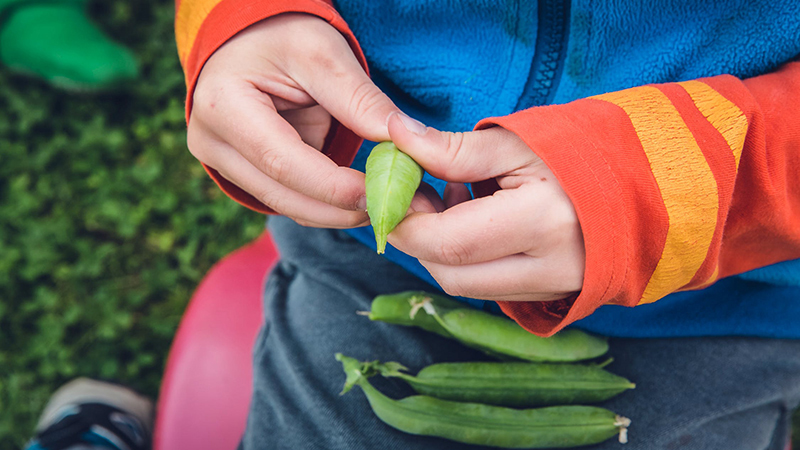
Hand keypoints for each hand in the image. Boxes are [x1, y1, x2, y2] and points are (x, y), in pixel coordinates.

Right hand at [188, 14, 400, 227]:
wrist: (250, 39)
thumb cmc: (281, 34)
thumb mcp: (322, 52)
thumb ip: (359, 98)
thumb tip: (404, 139)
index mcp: (223, 106)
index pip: (282, 162)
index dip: (334, 187)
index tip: (383, 194)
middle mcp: (212, 143)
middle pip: (282, 195)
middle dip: (341, 210)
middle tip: (395, 210)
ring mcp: (222, 163)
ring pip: (287, 205)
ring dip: (338, 213)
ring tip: (387, 205)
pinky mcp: (243, 174)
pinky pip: (290, 198)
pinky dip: (328, 204)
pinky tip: (365, 199)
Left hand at [386, 113, 585, 301]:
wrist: (648, 184)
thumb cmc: (583, 153)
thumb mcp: (518, 142)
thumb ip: (453, 149)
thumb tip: (396, 137)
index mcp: (543, 222)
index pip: (446, 242)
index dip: (405, 221)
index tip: (388, 192)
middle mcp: (550, 268)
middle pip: (450, 274)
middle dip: (417, 238)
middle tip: (416, 193)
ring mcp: (555, 288)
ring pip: (467, 286)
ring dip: (441, 249)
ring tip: (454, 198)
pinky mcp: (553, 295)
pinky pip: (489, 287)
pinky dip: (468, 258)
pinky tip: (478, 219)